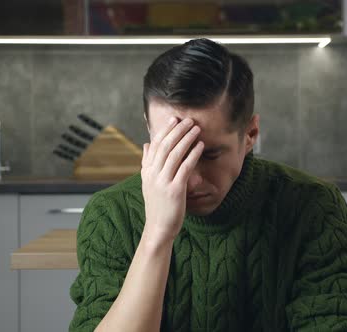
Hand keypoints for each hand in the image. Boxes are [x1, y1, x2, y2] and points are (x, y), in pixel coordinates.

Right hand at [140, 117, 204, 244]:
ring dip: (187, 138)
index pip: (155, 145)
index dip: (165, 130)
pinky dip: (193, 154)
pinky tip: (200, 146)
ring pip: (175, 154)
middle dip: (177, 130)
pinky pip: (185, 167)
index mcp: (147, 171)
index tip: (174, 119)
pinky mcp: (175, 190)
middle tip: (188, 120)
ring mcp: (163, 182)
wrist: (158, 227)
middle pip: (165, 146)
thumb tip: (147, 144)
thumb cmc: (157, 205)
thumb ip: (147, 162)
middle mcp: (153, 174)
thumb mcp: (148, 182)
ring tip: (196, 129)